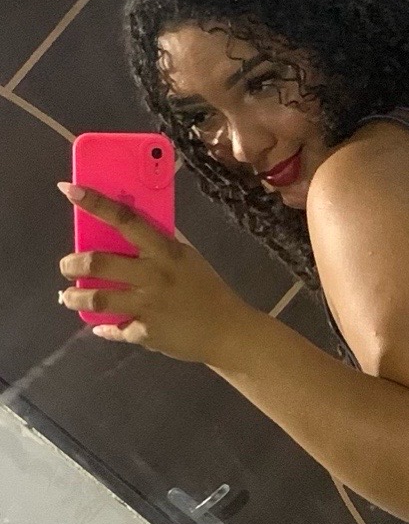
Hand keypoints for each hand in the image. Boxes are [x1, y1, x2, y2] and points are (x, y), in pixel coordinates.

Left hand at [57, 182, 257, 362]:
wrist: (227, 330)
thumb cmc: (207, 288)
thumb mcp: (189, 258)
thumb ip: (164, 243)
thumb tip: (135, 225)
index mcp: (166, 251)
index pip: (127, 220)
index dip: (97, 204)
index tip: (70, 190)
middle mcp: (153, 276)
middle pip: (99, 263)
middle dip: (72, 264)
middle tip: (67, 266)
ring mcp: (146, 306)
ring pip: (96, 299)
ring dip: (74, 297)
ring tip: (68, 296)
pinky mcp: (143, 332)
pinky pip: (113, 328)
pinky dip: (104, 326)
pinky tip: (102, 323)